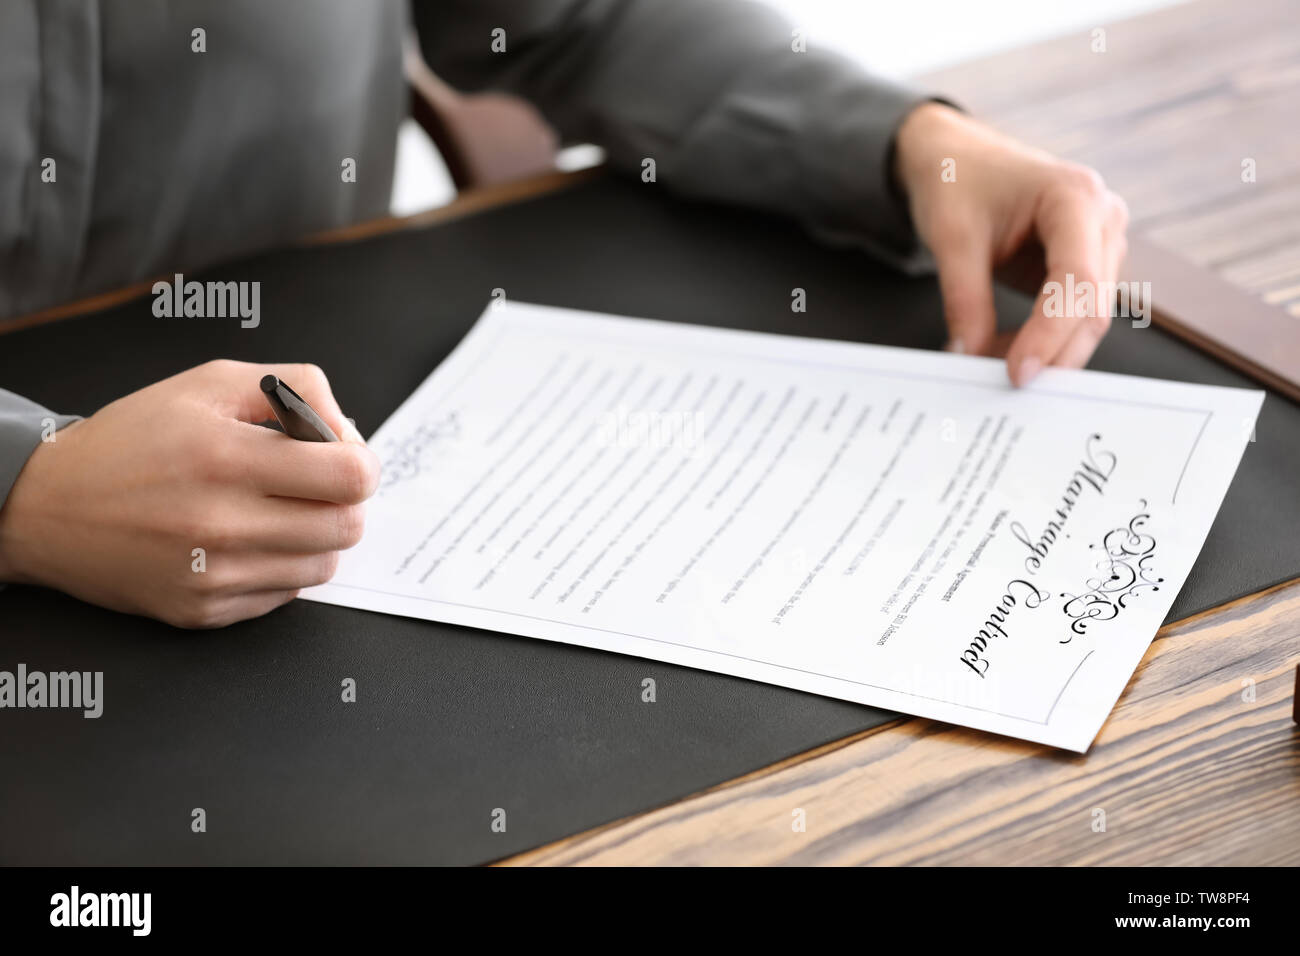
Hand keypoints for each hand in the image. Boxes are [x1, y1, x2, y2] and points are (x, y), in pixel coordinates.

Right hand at [0, 360, 379, 627]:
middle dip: (345, 500)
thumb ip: (295, 389)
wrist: (47, 506)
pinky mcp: (205, 611)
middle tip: (315, 483)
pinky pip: (287, 593)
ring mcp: (213, 575)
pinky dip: (283, 565)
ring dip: (317, 535)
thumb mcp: (209, 383)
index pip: (351, 476)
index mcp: (226, 457)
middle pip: (348, 526)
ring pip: (325, 564)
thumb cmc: (134, 438)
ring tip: (279, 509)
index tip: (342, 454)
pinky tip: (249, 539)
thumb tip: (350, 430)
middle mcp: (220, 522)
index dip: (361, 461)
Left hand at [893, 102, 1128, 384]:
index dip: (1049, 334)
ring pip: (1088, 318)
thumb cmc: (958, 180)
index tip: (1017, 373)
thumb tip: (970, 357)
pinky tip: (1004, 352)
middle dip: (1052, 353)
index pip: (1076, 281)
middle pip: (1093, 307)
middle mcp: (1102, 217)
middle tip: (1003, 385)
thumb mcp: (951, 239)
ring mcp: (1100, 242)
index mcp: (1075, 196)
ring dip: (1047, 352)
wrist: (957, 157)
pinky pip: (1073, 315)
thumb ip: (964, 301)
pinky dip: (1043, 341)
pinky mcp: (1086, 264)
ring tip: (991, 366)